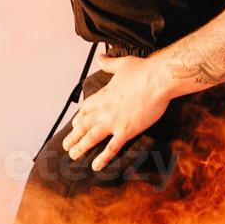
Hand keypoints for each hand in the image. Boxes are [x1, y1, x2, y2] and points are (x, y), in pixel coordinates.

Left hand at [63, 55, 172, 170]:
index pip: (86, 108)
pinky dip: (103, 158)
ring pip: (92, 137)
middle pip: (84, 125)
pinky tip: (96, 166)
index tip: (75, 124)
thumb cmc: (143, 70)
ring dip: (81, 147)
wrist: (158, 79)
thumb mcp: (123, 63)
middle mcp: (104, 109)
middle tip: (66, 145)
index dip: (79, 117)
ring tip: (73, 155)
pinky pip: (112, 147)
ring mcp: (114, 121)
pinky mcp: (126, 131)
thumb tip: (100, 57)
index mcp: (103, 94)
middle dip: (74, 135)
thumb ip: (109, 63)